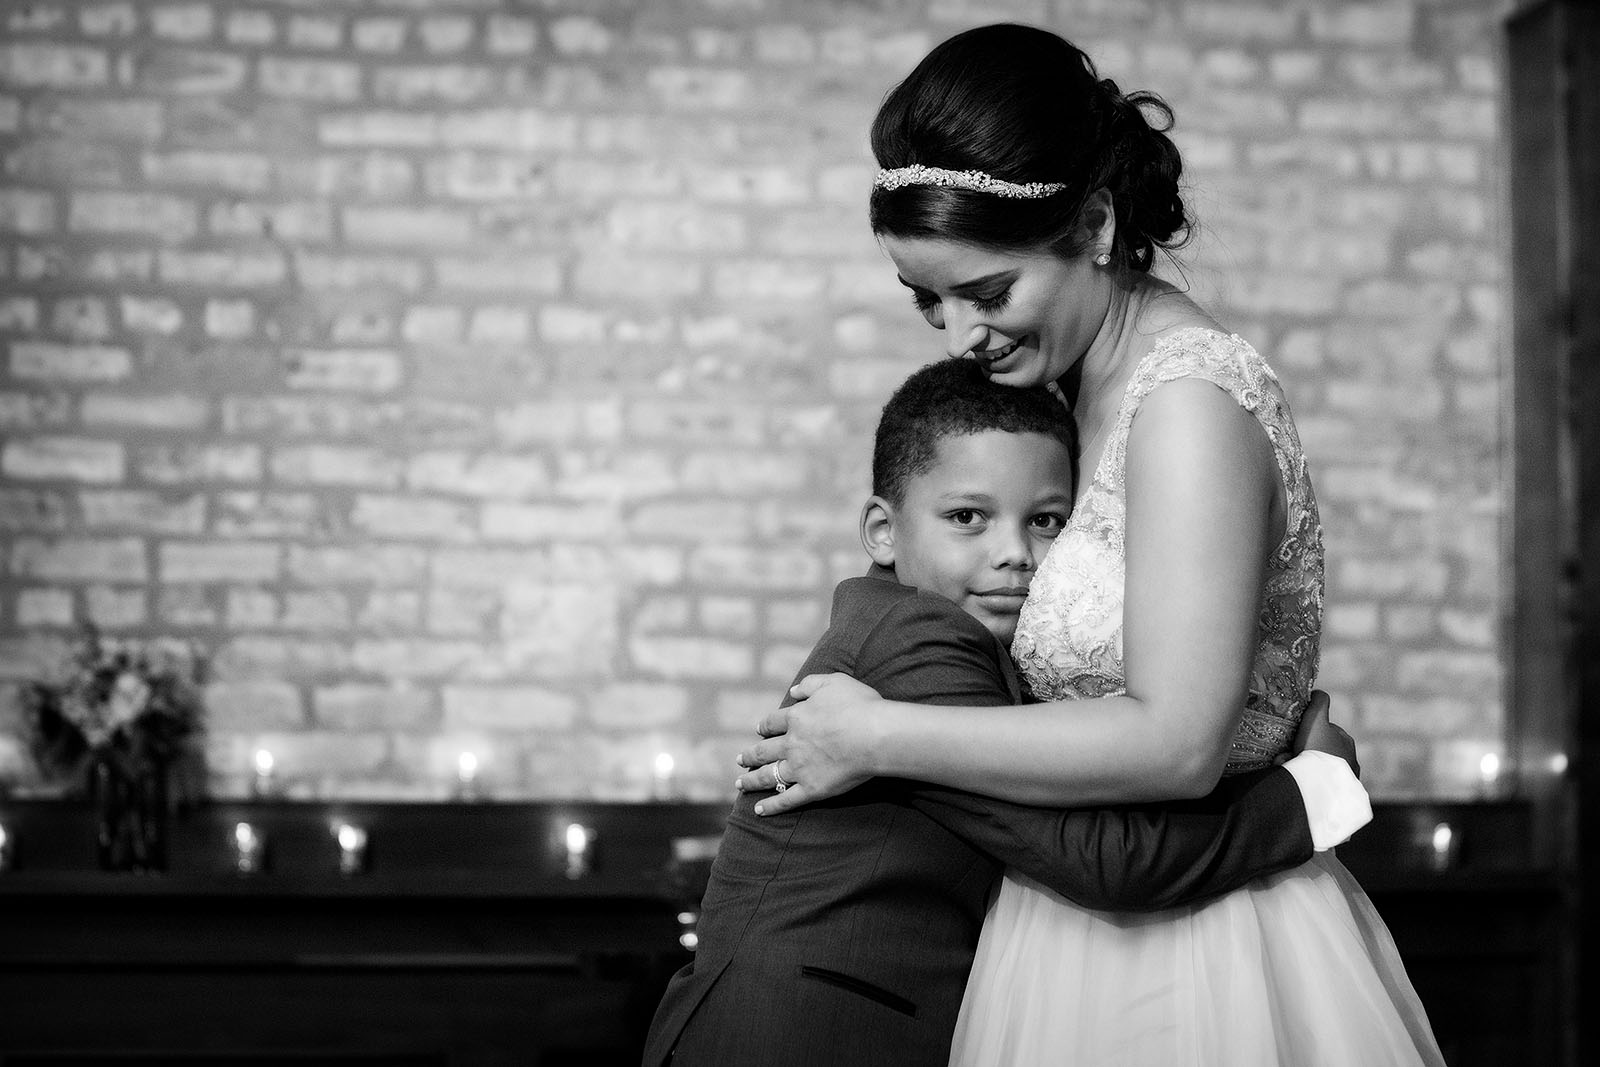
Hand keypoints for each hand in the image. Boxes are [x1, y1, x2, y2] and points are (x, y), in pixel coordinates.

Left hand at [734, 673, 884, 815]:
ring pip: (768, 776)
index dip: (764, 727)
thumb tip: (793, 690)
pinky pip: (786, 799)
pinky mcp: (812, 789)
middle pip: (764, 751)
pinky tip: (759, 810)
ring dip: (752, 780)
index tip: (758, 730)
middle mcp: (792, 744)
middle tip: (739, 759)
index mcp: (797, 718)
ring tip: (740, 784)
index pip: (773, 723)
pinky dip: (772, 806)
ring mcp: (800, 768)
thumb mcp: (833, 682)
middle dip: (750, 755)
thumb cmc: (859, 706)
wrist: (874, 734)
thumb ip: (810, 684)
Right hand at [1285, 689, 1359, 778]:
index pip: (1327, 731)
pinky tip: (1298, 781)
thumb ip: (1319, 702)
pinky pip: (1319, 784)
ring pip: (1319, 768)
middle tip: (1288, 754)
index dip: (1310, 731)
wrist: (1320, 784)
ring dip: (1306, 767)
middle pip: (1322, 751)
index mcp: (1346, 741)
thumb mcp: (1316, 719)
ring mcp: (1344, 779)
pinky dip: (1310, 782)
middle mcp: (1350, 760)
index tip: (1296, 735)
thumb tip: (1317, 692)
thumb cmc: (1317, 749)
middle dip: (1306, 751)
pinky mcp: (1337, 794)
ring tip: (1289, 769)